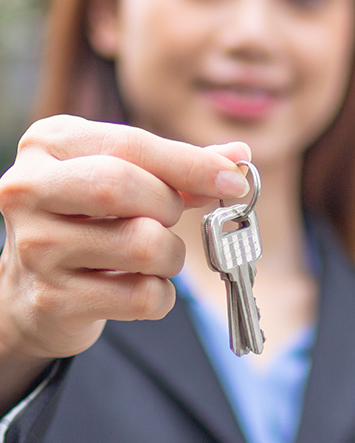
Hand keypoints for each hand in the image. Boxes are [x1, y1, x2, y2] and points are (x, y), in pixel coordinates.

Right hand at [0, 115, 249, 372]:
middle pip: (122, 187)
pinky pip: (140, 296)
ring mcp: (35, 247)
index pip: (131, 144)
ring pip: (141, 244)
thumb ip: (178, 166)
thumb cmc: (88, 219)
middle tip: (170, 218)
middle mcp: (28, 189)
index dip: (190, 162)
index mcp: (48, 143)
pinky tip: (139, 287)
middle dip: (168, 206)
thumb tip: (238, 158)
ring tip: (152, 255)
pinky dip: (160, 294)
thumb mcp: (125, 177)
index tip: (235, 179)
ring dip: (170, 255)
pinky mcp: (51, 300)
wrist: (33, 291)